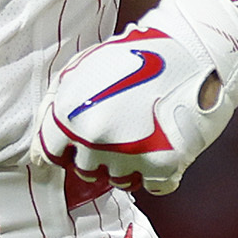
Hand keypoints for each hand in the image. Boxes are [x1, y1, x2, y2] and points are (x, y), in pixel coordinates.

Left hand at [34, 0, 237, 195]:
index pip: (49, 152)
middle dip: (97, 155)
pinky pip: (153, 186)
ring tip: (143, 133)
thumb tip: (44, 137)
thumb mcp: (84, 66)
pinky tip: (163, 143)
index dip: (65, 147)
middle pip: (84, 168)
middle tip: (118, 131)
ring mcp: (127, 154)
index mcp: (69, 112)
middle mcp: (93, 137)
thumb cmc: (139, 54)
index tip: (78, 143)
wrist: (192, 50)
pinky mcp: (162, 165)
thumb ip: (60, 101)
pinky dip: (158, 172)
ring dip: (128, 164)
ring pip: (118, 180)